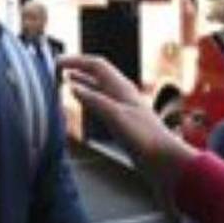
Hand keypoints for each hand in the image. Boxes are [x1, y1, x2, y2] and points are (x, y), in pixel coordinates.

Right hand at [60, 54, 195, 197]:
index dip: (77, 60)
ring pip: (99, 89)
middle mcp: (123, 95)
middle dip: (78, 68)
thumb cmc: (145, 139)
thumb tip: (72, 86)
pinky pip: (102, 104)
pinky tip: (84, 105)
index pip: (97, 64)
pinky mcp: (124, 123)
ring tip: (67, 81)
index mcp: (122, 88)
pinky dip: (89, 99)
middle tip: (59, 69)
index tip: (57, 62)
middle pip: (98, 74)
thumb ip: (94, 100)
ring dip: (83, 83)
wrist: (166, 162)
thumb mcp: (116, 116)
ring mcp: (124, 108)